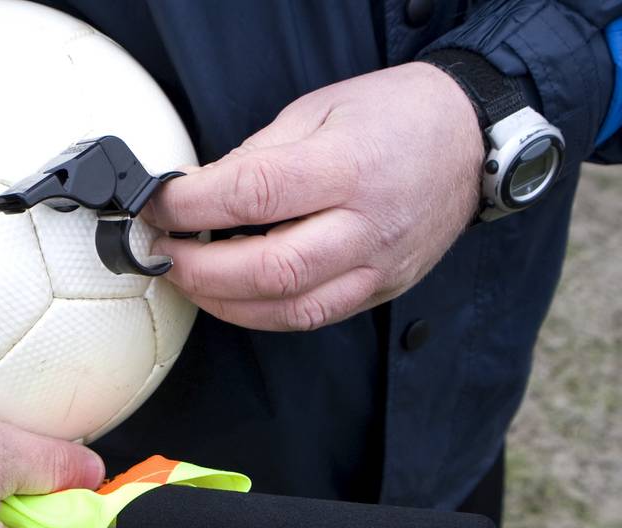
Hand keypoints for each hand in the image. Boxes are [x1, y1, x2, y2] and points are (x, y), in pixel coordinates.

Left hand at [145, 62, 483, 330]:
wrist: (471, 140)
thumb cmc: (394, 115)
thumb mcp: (317, 110)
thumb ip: (256, 156)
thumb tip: (195, 192)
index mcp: (347, 166)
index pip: (253, 194)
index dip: (191, 205)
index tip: (156, 204)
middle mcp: (366, 225)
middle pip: (269, 269)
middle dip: (197, 268)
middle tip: (160, 251)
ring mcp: (377, 266)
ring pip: (289, 310)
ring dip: (222, 301)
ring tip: (187, 276)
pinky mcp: (380, 289)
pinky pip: (312, 317)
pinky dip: (260, 313)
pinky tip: (230, 294)